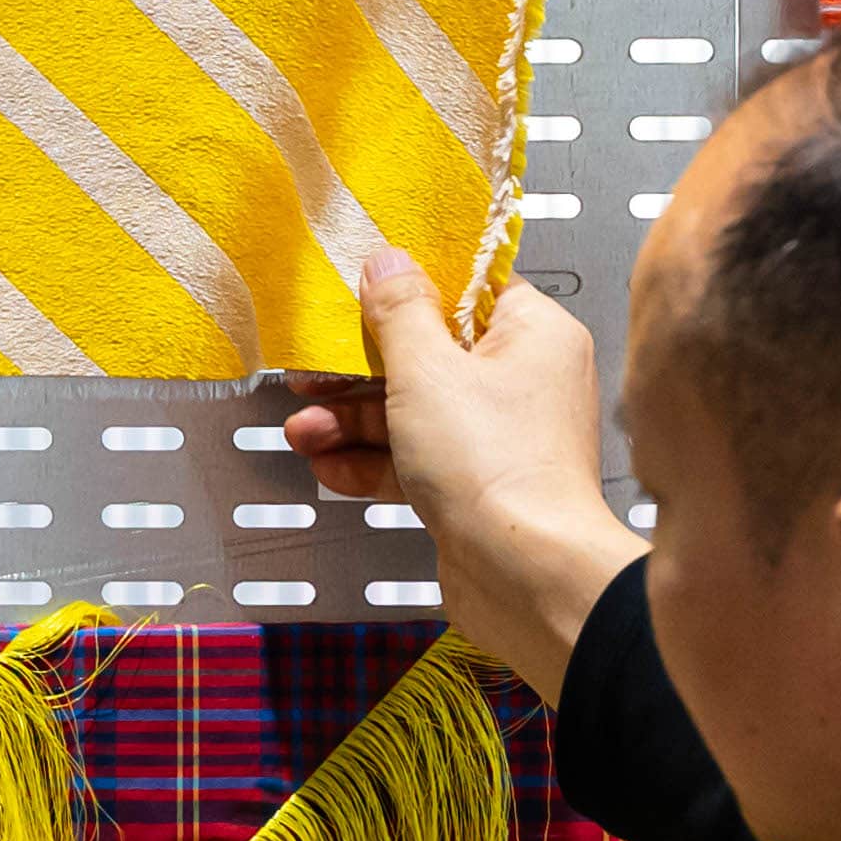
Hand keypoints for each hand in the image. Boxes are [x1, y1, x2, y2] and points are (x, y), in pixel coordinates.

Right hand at [272, 246, 634, 703]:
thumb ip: (399, 312)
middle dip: (360, 371)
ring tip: (305, 430)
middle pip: (429, 355)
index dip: (408, 291)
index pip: (467, 291)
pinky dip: (373, 463)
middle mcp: (525, 383)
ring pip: (415, 413)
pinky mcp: (477, 488)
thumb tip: (388, 264)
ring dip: (353, 421)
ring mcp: (501, 439)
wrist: (527, 576)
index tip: (359, 293)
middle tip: (311, 372)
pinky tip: (329, 467)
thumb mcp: (428, 371)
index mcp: (534, 334)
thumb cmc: (498, 468)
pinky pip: (417, 462)